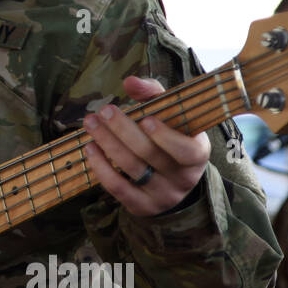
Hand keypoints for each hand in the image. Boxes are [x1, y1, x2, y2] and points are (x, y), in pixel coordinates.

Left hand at [83, 75, 210, 216]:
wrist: (172, 179)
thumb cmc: (170, 137)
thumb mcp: (171, 114)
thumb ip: (154, 94)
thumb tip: (130, 81)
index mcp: (198, 153)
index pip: (186, 150)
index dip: (166, 137)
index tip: (144, 119)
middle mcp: (184, 178)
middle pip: (151, 155)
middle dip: (123, 131)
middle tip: (104, 111)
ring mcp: (163, 195)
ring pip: (132, 169)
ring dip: (107, 144)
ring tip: (91, 123)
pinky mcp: (142, 206)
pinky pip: (119, 189)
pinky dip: (102, 168)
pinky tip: (90, 149)